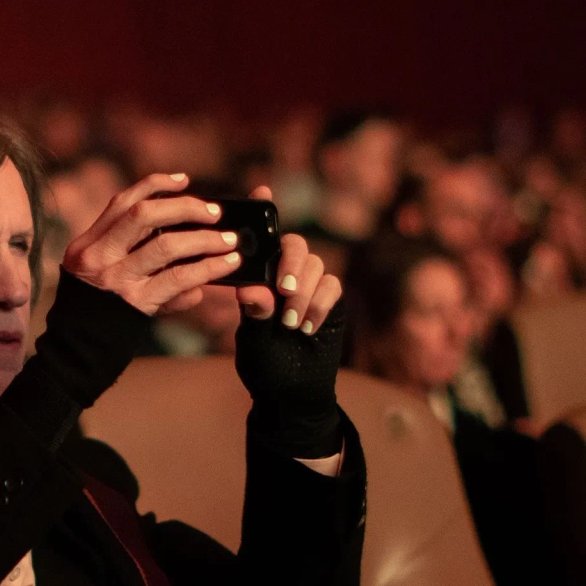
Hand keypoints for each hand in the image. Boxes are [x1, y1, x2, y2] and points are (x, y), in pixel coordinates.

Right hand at [61, 173, 246, 315]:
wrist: (76, 352)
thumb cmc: (94, 313)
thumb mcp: (100, 277)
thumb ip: (134, 259)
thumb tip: (184, 250)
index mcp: (87, 244)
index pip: (122, 202)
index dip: (155, 185)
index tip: (184, 180)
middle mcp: (97, 256)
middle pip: (143, 214)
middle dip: (184, 207)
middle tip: (215, 213)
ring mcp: (115, 279)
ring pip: (166, 245)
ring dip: (204, 239)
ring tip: (230, 241)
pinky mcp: (135, 303)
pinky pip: (178, 279)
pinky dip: (206, 269)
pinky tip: (226, 265)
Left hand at [232, 189, 347, 458]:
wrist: (293, 395)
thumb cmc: (265, 365)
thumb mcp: (253, 340)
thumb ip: (255, 313)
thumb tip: (253, 288)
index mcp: (257, 276)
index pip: (260, 238)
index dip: (263, 209)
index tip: (262, 190)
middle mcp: (284, 273)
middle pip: (295, 246)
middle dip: (290, 265)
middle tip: (283, 290)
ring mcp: (311, 284)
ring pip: (316, 265)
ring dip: (303, 293)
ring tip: (290, 324)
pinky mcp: (333, 299)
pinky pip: (332, 286)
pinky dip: (319, 305)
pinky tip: (305, 328)